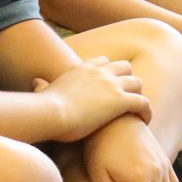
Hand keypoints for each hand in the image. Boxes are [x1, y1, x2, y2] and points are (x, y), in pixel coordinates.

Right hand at [32, 57, 151, 141]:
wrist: (49, 113)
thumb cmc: (43, 108)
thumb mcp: (44, 91)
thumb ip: (43, 85)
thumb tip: (35, 83)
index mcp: (82, 68)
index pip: (103, 61)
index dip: (110, 71)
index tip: (110, 83)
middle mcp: (100, 72)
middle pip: (124, 66)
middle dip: (127, 79)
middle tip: (127, 96)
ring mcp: (112, 85)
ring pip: (137, 82)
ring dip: (138, 94)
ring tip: (137, 109)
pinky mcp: (120, 100)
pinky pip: (143, 102)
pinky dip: (146, 110)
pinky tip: (145, 120)